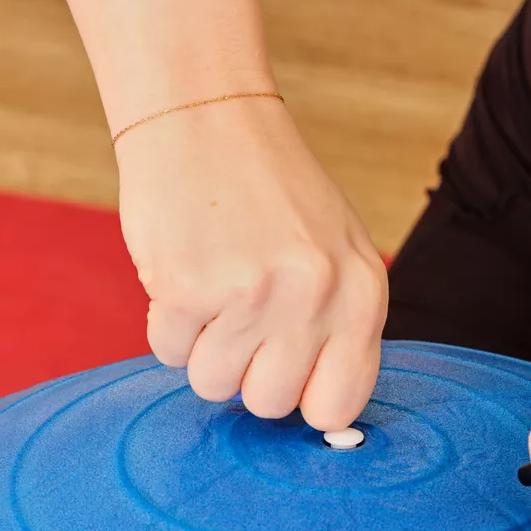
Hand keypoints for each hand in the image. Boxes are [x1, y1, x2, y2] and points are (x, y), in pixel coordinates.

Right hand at [114, 96, 387, 430]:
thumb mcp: (335, 252)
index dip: (303, 398)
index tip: (284, 372)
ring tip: (213, 284)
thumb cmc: (269, 190)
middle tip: (239, 313)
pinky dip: (167, 320)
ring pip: (212, 384)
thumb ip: (339, 328)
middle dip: (246, 371)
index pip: (338, 406)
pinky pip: (167, 352)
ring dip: (202, 346)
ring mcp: (252, 295)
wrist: (204, 115)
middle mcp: (316, 297)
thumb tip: (323, 415)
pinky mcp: (188, 289)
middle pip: (269, 404)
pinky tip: (183, 267)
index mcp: (364, 291)